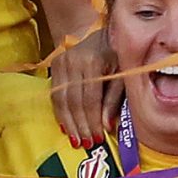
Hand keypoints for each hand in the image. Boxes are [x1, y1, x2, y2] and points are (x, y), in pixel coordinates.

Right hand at [49, 28, 119, 147]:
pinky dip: (59, 112)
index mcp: (93, 62)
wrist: (101, 32)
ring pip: (60, 99)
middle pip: (72, 100)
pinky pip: (54, 93)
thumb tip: (106, 127)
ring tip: (75, 140)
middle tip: (85, 144)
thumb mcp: (122, 76)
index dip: (92, 120)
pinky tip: (65, 126)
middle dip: (79, 125)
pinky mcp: (55, 64)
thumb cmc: (118, 56)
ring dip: (67, 122)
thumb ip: (114, 100)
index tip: (98, 139)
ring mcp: (61, 61)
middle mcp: (73, 60)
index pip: (89, 98)